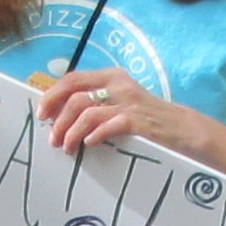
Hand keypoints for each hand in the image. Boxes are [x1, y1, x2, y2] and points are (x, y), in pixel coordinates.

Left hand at [37, 67, 190, 154]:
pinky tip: (89, 145)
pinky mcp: (137, 120)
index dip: (53, 95)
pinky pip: (107, 126)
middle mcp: (118, 85)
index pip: (73, 79)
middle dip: (58, 119)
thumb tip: (63, 115)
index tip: (42, 114)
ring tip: (67, 147)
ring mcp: (128, 102)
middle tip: (52, 138)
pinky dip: (93, 136)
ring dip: (71, 132)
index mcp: (112, 77)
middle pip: (75, 96)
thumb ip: (99, 103)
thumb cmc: (149, 119)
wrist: (184, 129)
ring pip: (86, 112)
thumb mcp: (123, 102)